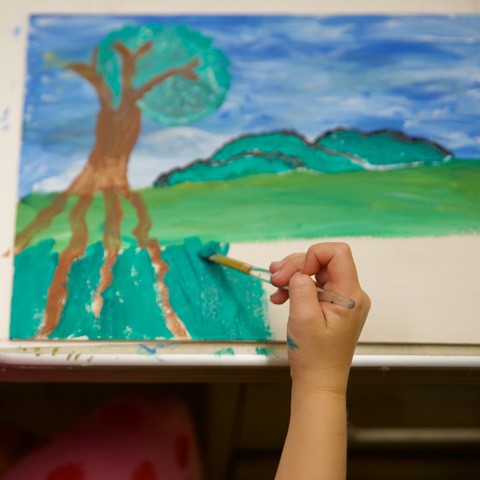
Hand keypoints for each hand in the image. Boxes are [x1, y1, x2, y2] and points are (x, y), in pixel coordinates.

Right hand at [270, 243, 369, 394]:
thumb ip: (301, 288)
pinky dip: (295, 286)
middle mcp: (350, 293)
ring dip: (292, 274)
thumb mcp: (304, 318)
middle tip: (275, 279)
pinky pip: (313, 285)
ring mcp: (341, 299)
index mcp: (350, 295)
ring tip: (275, 285)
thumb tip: (298, 271)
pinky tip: (280, 295)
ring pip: (315, 270)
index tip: (296, 274)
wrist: (318, 380)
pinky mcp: (331, 305)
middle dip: (296, 265)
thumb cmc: (314, 356)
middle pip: (323, 260)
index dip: (313, 255)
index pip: (338, 253)